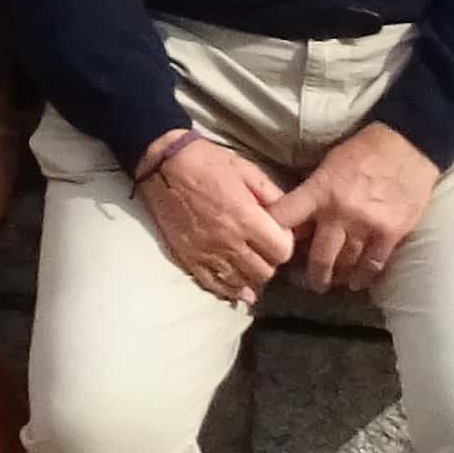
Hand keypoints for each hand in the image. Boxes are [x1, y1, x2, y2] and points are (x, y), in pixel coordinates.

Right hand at [135, 131, 296, 303]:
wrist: (162, 165)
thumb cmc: (207, 163)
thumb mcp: (247, 170)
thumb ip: (273, 195)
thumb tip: (291, 217)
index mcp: (246, 219)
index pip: (282, 252)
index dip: (285, 245)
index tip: (279, 235)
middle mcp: (229, 242)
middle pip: (264, 272)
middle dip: (270, 261)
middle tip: (265, 248)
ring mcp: (207, 253)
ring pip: (242, 282)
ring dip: (251, 275)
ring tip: (251, 263)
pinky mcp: (189, 258)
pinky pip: (214, 285)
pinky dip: (229, 289)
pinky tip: (238, 288)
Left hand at [273, 122, 440, 296]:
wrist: (409, 146)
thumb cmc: (364, 150)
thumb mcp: (328, 164)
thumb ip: (312, 192)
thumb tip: (296, 220)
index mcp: (319, 191)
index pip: (284, 217)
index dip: (271, 234)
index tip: (269, 247)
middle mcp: (340, 214)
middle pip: (318, 257)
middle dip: (309, 275)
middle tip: (306, 282)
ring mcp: (366, 227)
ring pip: (345, 265)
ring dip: (336, 277)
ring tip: (331, 281)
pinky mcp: (391, 234)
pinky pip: (373, 265)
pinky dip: (363, 276)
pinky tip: (357, 282)